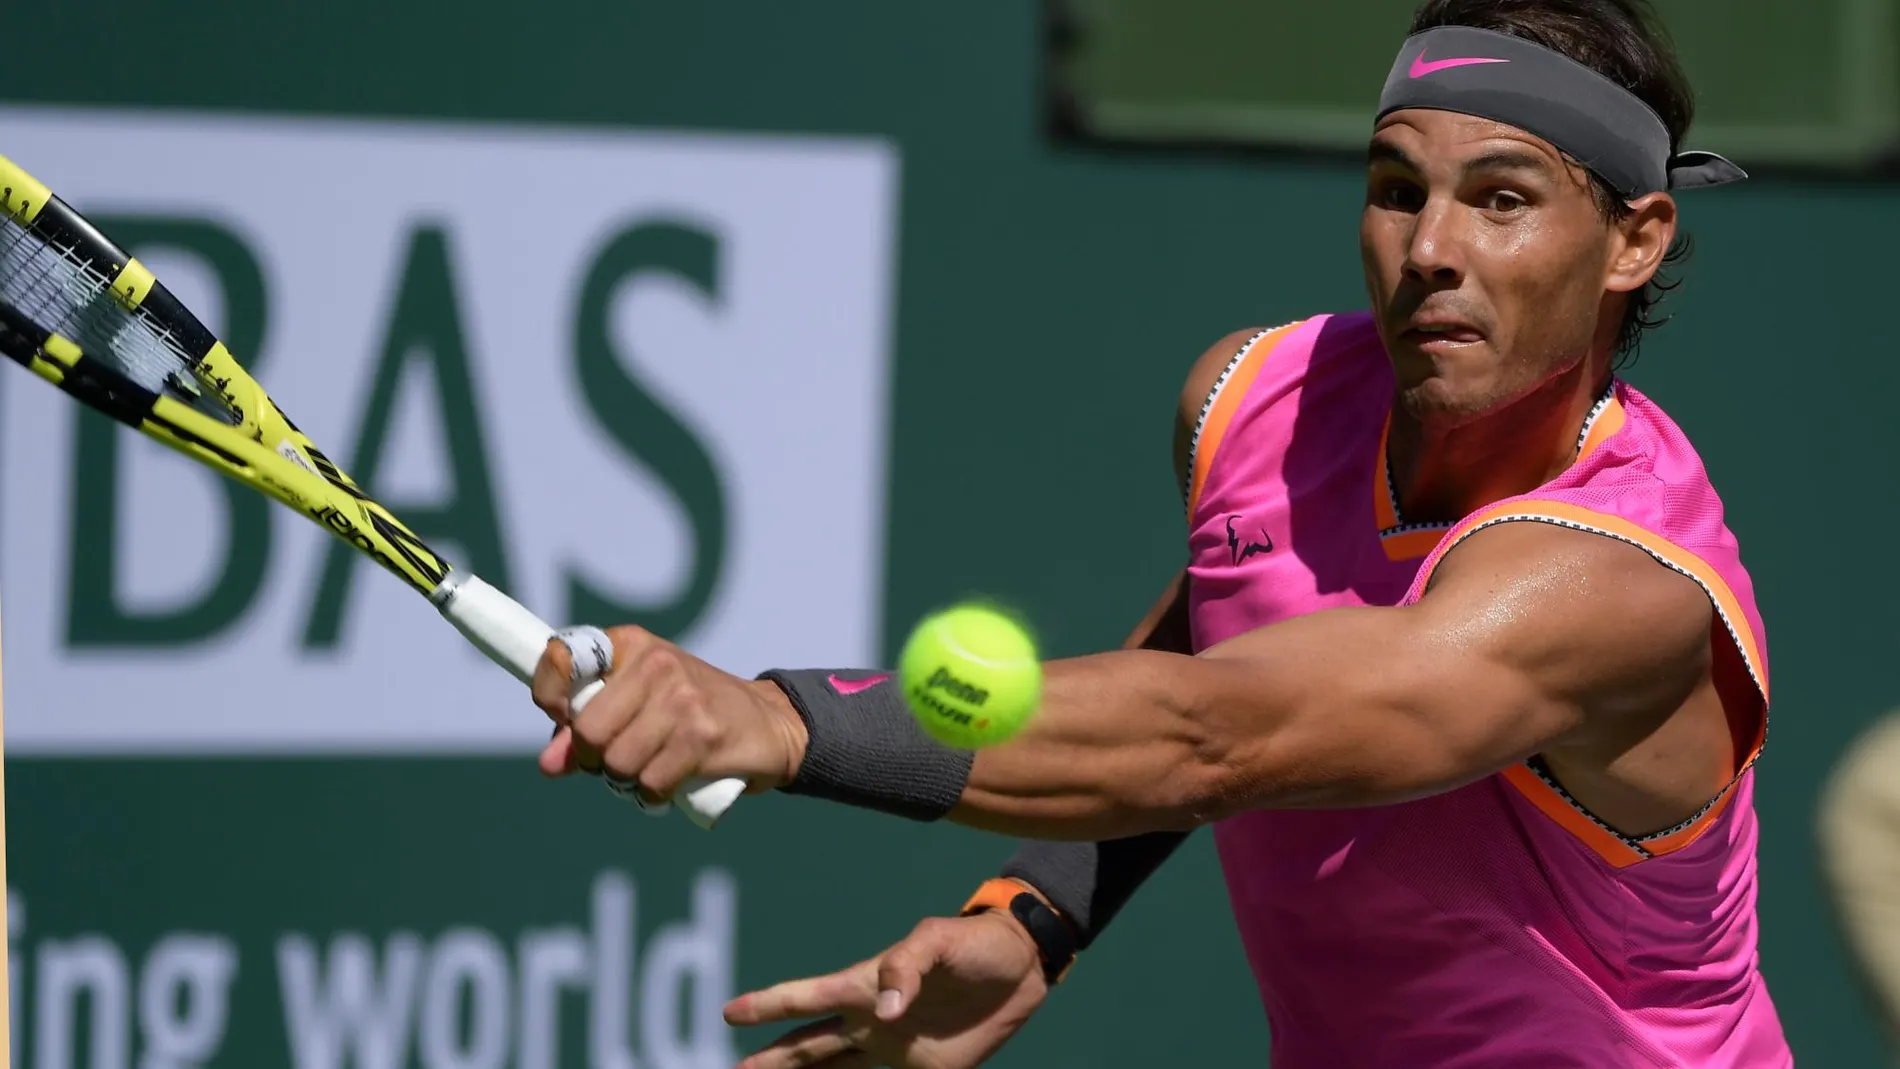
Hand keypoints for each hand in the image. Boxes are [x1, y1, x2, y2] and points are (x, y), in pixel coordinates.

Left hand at [530, 626, 807, 802]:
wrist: (768, 722)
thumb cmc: (691, 713)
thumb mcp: (638, 703)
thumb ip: (587, 727)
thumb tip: (549, 764)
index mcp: (631, 645)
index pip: (562, 657)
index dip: (549, 697)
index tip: (564, 720)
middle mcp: (656, 664)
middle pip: (587, 730)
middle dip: (592, 759)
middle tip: (614, 760)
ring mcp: (682, 699)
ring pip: (617, 763)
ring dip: (625, 782)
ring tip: (646, 770)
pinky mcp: (702, 736)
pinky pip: (650, 784)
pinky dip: (652, 796)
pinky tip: (667, 784)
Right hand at [722, 911, 1049, 1068]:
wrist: (1021, 966)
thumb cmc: (973, 944)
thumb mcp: (938, 940)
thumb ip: (906, 967)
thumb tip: (884, 1011)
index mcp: (865, 985)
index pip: (808, 998)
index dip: (769, 1005)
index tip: (731, 1013)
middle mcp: (870, 1021)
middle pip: (807, 1046)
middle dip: (771, 1059)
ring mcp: (893, 1048)